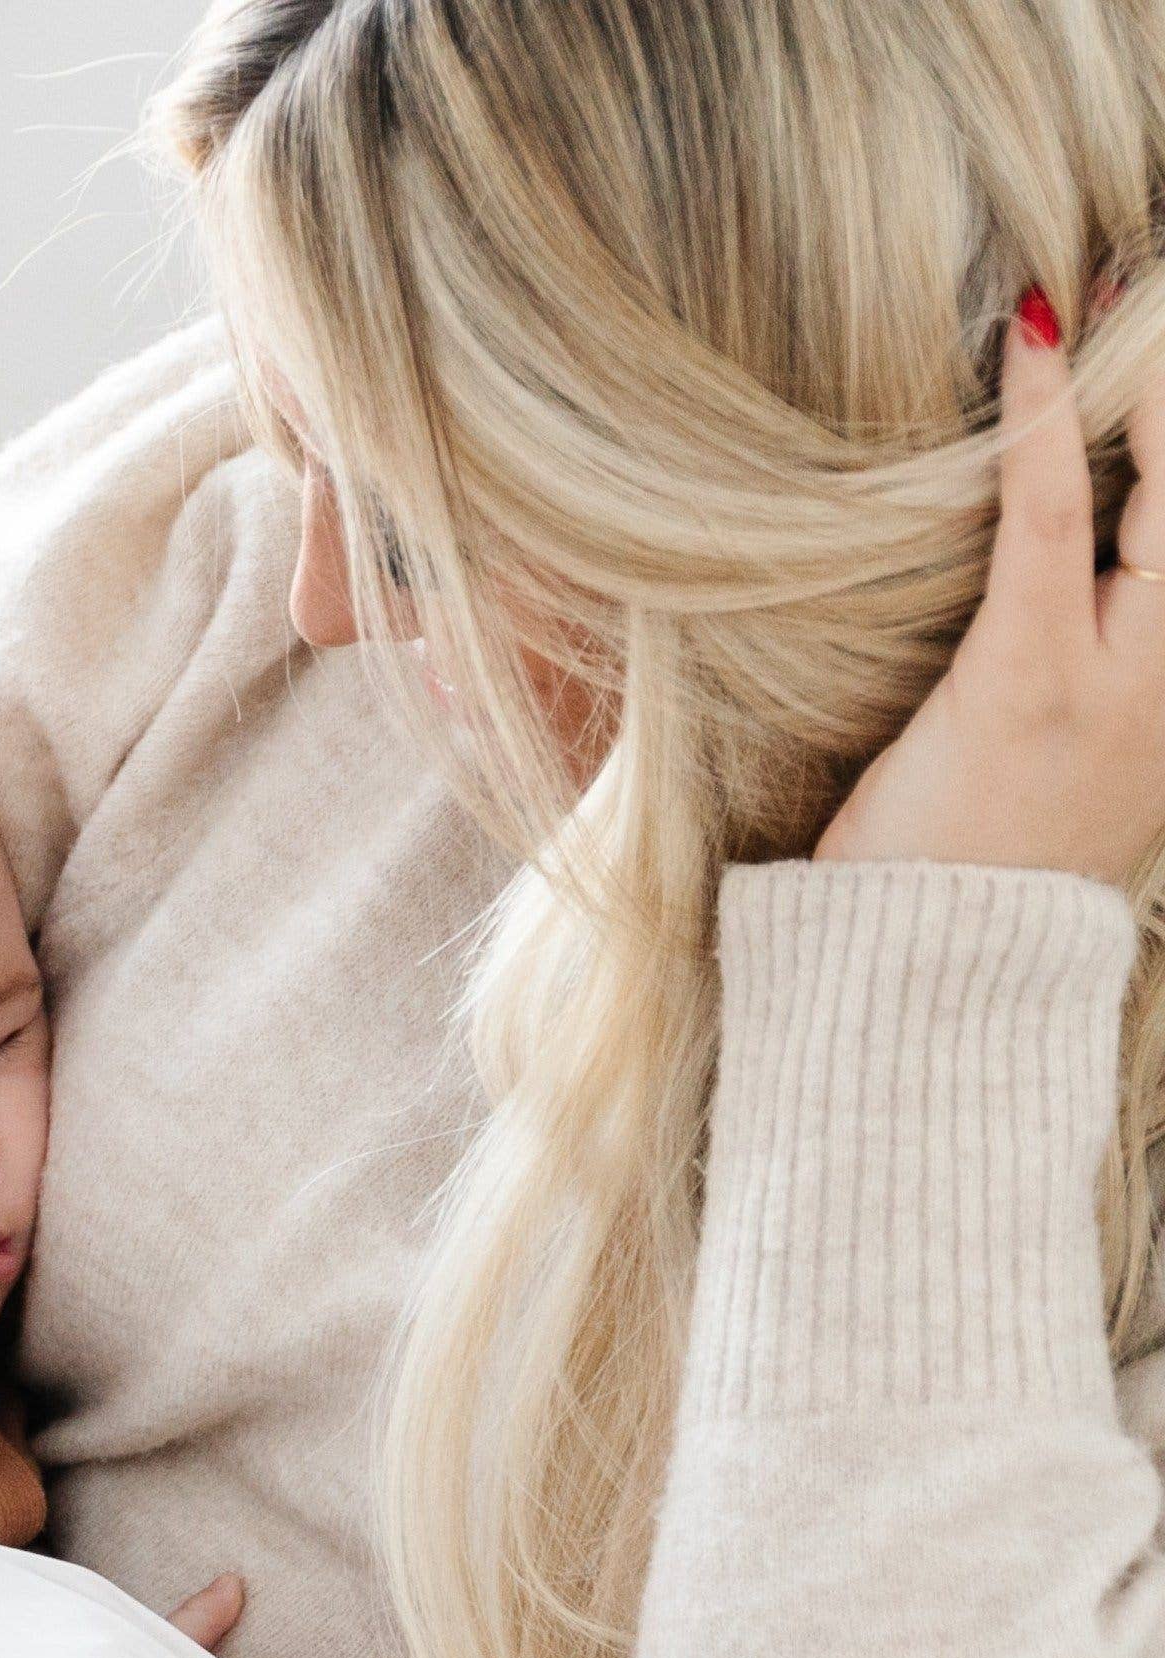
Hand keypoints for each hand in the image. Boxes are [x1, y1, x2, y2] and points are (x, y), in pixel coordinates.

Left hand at [816, 281, 1164, 886]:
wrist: (936, 977)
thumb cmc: (980, 863)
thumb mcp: (1076, 755)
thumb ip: (1103, 649)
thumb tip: (1085, 538)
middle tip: (1156, 258)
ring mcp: (1123, 678)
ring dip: (1141, 375)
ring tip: (1109, 276)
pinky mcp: (1030, 684)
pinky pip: (1046, 524)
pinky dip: (1041, 428)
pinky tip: (1034, 343)